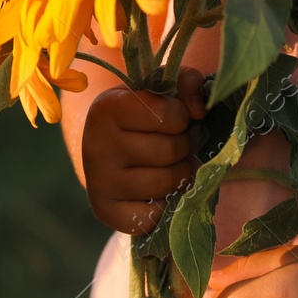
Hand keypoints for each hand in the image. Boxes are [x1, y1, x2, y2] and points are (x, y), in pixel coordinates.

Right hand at [82, 66, 208, 234]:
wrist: (105, 150)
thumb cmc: (138, 114)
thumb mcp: (158, 90)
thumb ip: (186, 83)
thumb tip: (200, 110)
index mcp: (107, 108)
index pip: (169, 115)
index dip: (180, 116)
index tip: (170, 116)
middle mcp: (96, 145)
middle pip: (171, 150)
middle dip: (182, 146)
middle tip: (172, 142)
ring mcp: (100, 182)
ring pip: (167, 182)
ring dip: (179, 174)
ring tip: (168, 164)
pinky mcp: (106, 212)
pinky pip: (157, 214)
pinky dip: (165, 204)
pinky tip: (156, 189)